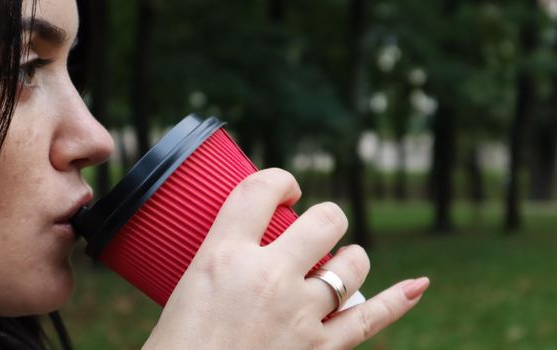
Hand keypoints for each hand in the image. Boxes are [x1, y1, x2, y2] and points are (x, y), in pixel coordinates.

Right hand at [142, 168, 428, 349]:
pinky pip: (368, 320)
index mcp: (222, 256)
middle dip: (324, 217)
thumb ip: (215, 269)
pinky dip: (396, 302)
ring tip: (338, 262)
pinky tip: (416, 286)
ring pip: (351, 264)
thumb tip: (231, 262)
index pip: (260, 190)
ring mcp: (299, 314)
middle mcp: (267, 277)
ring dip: (349, 258)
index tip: (283, 190)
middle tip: (312, 230)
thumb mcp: (182, 294)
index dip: (279, 179)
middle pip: (322, 220)